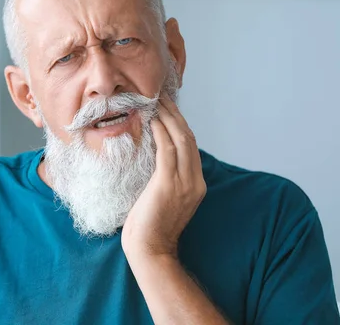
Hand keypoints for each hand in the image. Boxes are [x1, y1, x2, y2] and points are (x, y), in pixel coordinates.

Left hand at [121, 95, 205, 259]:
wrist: (150, 250)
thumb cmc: (150, 225)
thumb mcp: (164, 197)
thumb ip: (165, 177)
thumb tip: (155, 156)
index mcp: (196, 184)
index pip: (190, 146)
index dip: (180, 124)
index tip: (168, 107)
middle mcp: (195, 181)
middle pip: (188, 138)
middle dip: (175, 114)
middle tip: (162, 96)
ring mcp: (184, 183)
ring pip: (181, 140)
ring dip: (168, 117)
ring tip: (156, 101)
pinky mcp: (168, 184)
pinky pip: (167, 150)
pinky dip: (161, 132)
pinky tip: (152, 120)